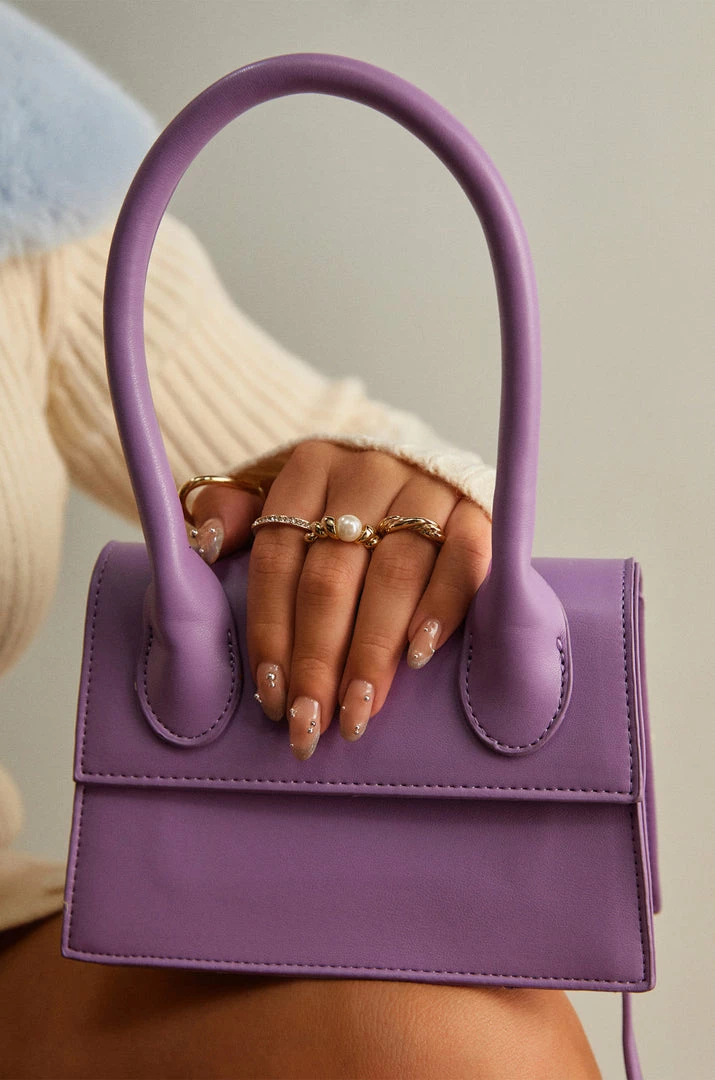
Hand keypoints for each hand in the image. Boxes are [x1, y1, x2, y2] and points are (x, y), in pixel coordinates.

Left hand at [188, 440, 490, 759]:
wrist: (421, 465)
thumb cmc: (337, 500)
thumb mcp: (276, 492)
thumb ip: (233, 513)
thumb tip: (205, 545)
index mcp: (309, 468)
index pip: (278, 556)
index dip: (271, 629)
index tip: (270, 694)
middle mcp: (367, 472)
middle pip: (333, 575)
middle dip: (318, 658)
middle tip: (310, 721)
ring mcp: (426, 489)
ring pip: (395, 574)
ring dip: (374, 651)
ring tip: (357, 710)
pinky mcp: (474, 511)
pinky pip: (464, 560)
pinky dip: (441, 608)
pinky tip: (418, 657)